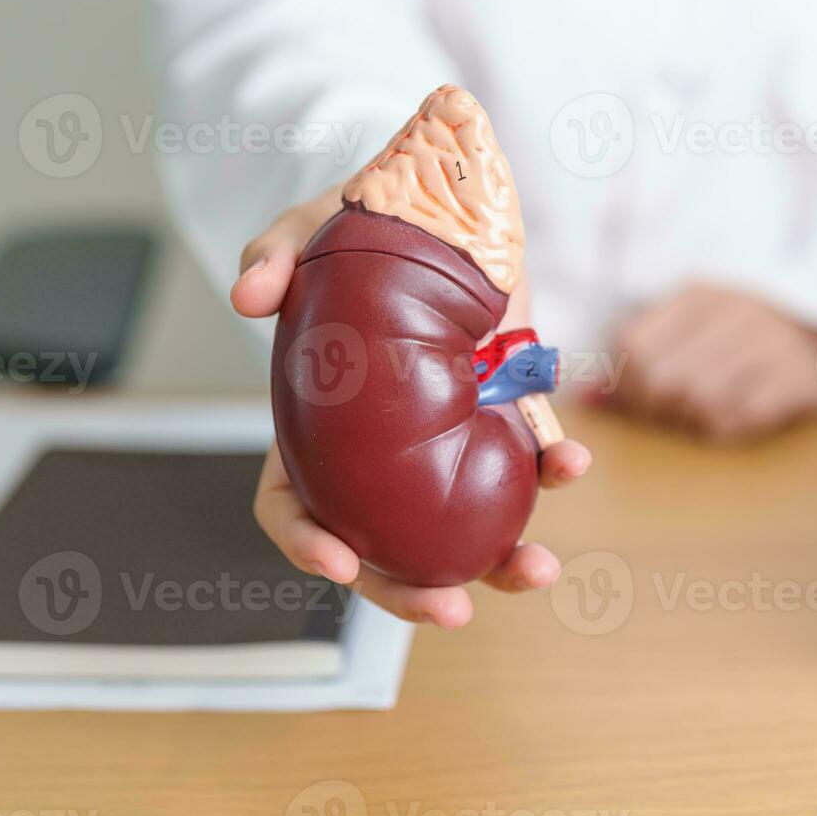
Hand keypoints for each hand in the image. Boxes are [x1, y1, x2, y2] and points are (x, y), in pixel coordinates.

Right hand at [234, 189, 591, 626]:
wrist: (446, 206)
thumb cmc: (360, 231)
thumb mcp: (304, 234)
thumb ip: (269, 260)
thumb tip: (246, 298)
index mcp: (315, 434)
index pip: (294, 509)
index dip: (309, 546)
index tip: (341, 564)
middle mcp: (381, 458)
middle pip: (386, 549)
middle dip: (414, 592)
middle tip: (451, 610)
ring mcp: (445, 444)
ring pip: (467, 526)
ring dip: (504, 560)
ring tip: (537, 573)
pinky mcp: (504, 418)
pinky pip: (529, 459)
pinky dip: (553, 468)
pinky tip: (570, 463)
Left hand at [609, 284, 816, 442]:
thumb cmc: (752, 335)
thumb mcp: (700, 326)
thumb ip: (646, 356)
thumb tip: (586, 399)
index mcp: (699, 296)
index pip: (634, 348)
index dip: (628, 387)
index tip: (643, 401)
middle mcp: (731, 313)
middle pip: (662, 380)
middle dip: (660, 410)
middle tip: (678, 414)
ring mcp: (767, 343)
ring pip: (699, 402)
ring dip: (697, 420)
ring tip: (713, 412)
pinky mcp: (797, 377)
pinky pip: (742, 417)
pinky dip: (732, 427)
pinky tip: (742, 416)